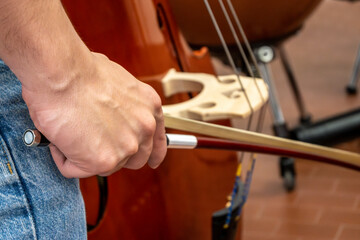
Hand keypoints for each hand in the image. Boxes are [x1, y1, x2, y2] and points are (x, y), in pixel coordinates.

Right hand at [22, 53, 166, 177]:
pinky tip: (61, 135)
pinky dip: (63, 157)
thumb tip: (113, 116)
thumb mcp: (120, 84)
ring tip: (70, 128)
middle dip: (113, 154)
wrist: (63, 72)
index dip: (153, 154)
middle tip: (90, 140)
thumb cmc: (82, 70)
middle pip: (132, 160)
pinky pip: (76, 169)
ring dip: (84, 154)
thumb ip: (126, 107)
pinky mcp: (104, 160)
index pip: (158, 142)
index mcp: (150, 108)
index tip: (152, 161)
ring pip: (103, 166)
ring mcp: (127, 147)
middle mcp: (144, 128)